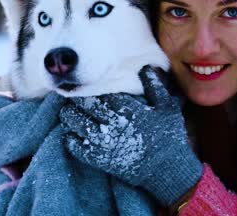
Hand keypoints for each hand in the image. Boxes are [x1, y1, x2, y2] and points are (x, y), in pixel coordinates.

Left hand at [60, 66, 202, 205]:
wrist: (166, 168)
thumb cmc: (169, 135)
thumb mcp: (168, 107)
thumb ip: (155, 86)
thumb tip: (146, 68)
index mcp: (127, 108)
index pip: (101, 93)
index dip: (89, 88)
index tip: (84, 84)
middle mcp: (113, 123)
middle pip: (85, 106)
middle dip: (77, 100)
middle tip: (71, 96)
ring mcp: (104, 142)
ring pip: (77, 124)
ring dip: (69, 116)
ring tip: (68, 112)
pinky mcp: (100, 159)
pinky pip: (77, 147)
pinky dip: (70, 139)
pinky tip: (70, 134)